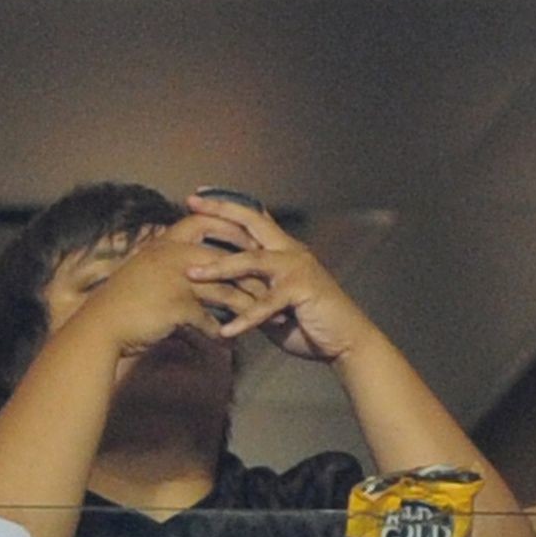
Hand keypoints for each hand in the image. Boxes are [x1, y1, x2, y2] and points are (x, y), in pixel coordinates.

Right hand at [58, 216, 258, 357]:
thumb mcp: (141, 272)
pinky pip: (208, 318)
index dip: (230, 226)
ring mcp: (175, 281)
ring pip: (224, 289)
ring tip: (260, 317)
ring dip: (245, 305)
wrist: (97, 329)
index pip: (204, 221)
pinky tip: (225, 339)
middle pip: (225, 256)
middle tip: (270, 280)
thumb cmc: (117, 303)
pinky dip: (218, 331)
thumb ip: (166, 263)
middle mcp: (171, 256)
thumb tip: (187, 266)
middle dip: (251, 269)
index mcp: (163, 244)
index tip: (249, 238)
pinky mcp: (177, 306)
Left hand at [184, 193, 378, 361]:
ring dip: (220, 267)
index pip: (252, 220)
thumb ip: (247, 289)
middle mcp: (290, 251)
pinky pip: (266, 303)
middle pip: (252, 223)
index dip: (226, 205)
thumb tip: (214, 289)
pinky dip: (244, 319)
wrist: (344, 339)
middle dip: (221, 211)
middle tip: (191, 203)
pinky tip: (225, 330)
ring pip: (252, 260)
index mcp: (281, 250)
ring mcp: (297, 268)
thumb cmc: (304, 322)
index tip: (196, 197)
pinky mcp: (302, 289)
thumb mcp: (269, 302)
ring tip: (191, 275)